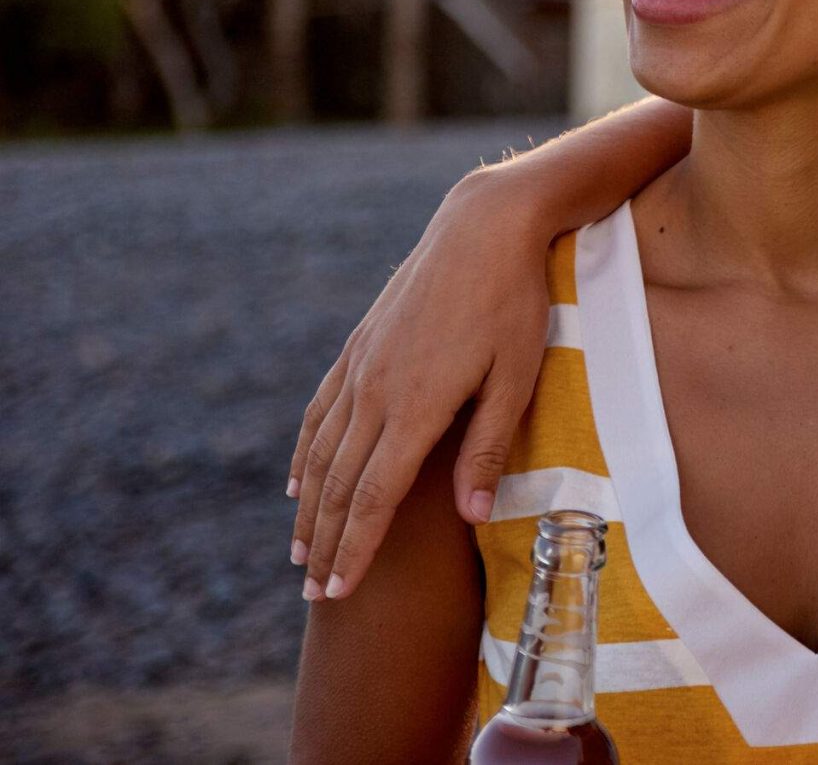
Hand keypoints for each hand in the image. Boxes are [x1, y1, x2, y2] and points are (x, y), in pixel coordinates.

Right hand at [288, 170, 549, 601]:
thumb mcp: (517, 377)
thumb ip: (489, 448)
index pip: (375, 497)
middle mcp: (375, 392)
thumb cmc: (515, 302)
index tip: (340, 591)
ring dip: (308, 507)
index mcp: (415, 408)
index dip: (356, 548)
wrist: (485, 226)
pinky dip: (304, 452)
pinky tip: (297, 480)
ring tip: (300, 552)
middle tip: (314, 595)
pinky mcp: (360, 345)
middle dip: (325, 543)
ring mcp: (361, 366)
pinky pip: (321, 410)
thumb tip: (473, 516)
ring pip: (321, 452)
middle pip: (340, 485)